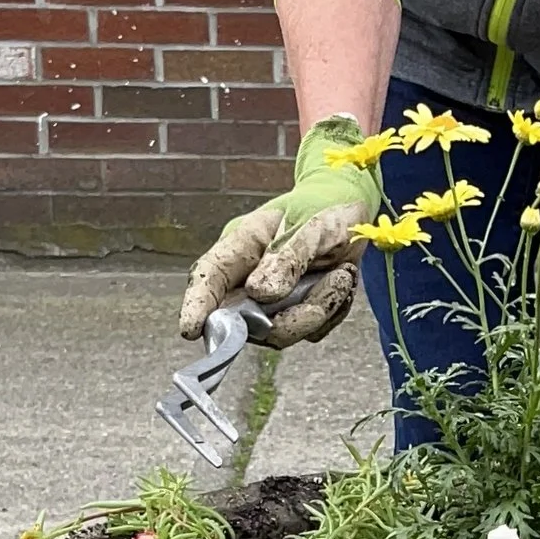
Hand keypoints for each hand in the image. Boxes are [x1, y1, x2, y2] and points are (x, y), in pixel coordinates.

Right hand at [179, 115, 384, 348]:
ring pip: (282, 332)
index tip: (189, 329)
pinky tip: (341, 280)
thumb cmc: (323, 206)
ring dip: (321, 308)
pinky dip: (333, 310)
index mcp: (241, 247)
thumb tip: (260, 294)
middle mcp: (248, 281)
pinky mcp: (295, 314)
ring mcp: (271, 302)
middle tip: (335, 281)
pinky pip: (310, 332)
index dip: (196, 304)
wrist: (350, 208)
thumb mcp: (311, 224)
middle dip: (293, 316)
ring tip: (342, 273)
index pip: (209, 277)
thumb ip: (287, 258)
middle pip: (247, 322)